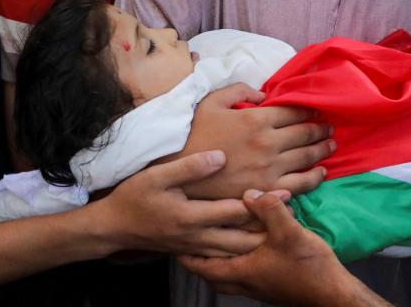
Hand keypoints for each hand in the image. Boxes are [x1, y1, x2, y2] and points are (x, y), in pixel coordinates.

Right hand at [98, 150, 279, 256]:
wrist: (114, 227)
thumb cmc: (136, 196)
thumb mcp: (159, 176)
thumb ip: (190, 167)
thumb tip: (220, 156)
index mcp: (192, 216)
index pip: (235, 211)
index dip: (262, 203)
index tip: (287, 193)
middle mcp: (198, 236)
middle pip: (242, 237)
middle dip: (268, 228)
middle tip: (295, 218)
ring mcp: (196, 247)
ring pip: (236, 250)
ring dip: (259, 241)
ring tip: (284, 230)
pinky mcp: (194, 250)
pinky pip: (225, 254)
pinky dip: (244, 249)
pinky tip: (258, 240)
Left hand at [179, 191, 388, 305]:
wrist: (333, 293)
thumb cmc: (309, 268)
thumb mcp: (289, 233)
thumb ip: (268, 210)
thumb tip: (249, 193)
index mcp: (242, 272)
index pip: (202, 266)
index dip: (186, 252)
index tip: (173, 238)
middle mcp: (245, 282)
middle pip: (211, 273)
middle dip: (199, 257)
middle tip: (190, 239)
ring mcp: (259, 285)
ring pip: (228, 274)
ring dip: (219, 259)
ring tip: (215, 240)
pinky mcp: (271, 284)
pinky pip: (244, 272)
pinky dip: (237, 259)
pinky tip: (247, 245)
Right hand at [182, 83, 333, 198]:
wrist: (177, 173)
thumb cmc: (192, 135)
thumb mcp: (211, 101)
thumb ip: (239, 89)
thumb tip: (264, 94)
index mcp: (256, 118)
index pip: (294, 111)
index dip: (309, 110)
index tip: (316, 110)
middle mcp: (268, 142)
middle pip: (305, 133)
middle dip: (321, 129)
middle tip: (330, 127)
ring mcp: (269, 168)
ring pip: (307, 158)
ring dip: (323, 150)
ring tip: (331, 145)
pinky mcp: (267, 190)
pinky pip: (299, 184)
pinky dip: (314, 178)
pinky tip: (321, 173)